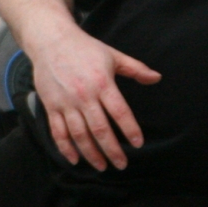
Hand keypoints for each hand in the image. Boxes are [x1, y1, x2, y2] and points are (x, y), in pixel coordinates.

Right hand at [26, 26, 159, 170]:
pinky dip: (66, 148)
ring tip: (102, 166)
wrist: (50, 40)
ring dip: (91, 154)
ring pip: (79, 134)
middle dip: (112, 150)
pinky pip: (58, 131)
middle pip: (100, 129)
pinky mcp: (51, 105)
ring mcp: (66, 102)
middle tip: (121, 164)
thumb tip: (157, 78)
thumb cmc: (84, 48)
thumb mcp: (113, 55)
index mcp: (102, 83)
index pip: (120, 112)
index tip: (137, 144)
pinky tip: (75, 159)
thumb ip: (136, 69)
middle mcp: (84, 95)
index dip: (130, 129)